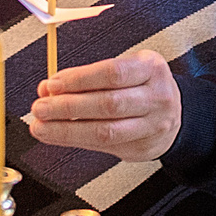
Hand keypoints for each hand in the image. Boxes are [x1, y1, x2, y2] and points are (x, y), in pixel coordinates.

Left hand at [28, 50, 182, 160]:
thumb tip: (48, 88)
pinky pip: (104, 147)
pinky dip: (76, 140)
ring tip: (41, 126)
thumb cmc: (142, 87)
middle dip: (68, 106)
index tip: (52, 84)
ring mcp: (153, 125)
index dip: (79, 79)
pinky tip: (57, 135)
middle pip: (108, 104)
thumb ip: (88, 78)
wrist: (175, 114)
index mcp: (151, 68)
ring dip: (66, 129)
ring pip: (105, 131)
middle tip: (40, 107)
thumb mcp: (125, 69)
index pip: (112, 73)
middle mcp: (157, 97)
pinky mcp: (143, 147)